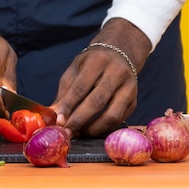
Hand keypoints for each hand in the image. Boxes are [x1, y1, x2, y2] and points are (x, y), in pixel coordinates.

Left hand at [52, 18, 151, 136]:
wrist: (119, 55)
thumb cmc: (92, 64)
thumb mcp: (75, 70)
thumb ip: (65, 92)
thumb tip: (54, 115)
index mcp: (98, 61)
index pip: (81, 87)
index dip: (68, 106)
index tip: (58, 121)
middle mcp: (117, 73)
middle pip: (97, 102)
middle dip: (79, 121)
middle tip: (66, 133)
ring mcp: (129, 88)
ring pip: (112, 115)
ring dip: (93, 129)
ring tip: (78, 133)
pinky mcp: (134, 101)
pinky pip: (119, 120)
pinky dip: (103, 128)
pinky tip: (91, 130)